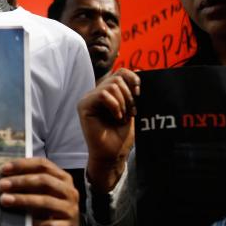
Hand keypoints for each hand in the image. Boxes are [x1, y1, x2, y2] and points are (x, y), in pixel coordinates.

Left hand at [0, 158, 78, 225]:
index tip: (4, 169)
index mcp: (63, 177)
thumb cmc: (49, 207)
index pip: (43, 164)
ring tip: (5, 200)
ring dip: (22, 199)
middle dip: (20, 181)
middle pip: (44, 180)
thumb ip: (27, 183)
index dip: (23, 164)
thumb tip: (2, 179)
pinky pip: (49, 224)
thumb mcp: (42, 192)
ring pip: (45, 201)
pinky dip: (34, 223)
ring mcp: (71, 209)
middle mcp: (69, 191)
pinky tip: (22, 223)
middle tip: (2, 185)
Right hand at [79, 68, 139, 192]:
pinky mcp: (84, 106)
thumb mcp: (132, 109)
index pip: (120, 72)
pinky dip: (114, 106)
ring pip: (111, 85)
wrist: (113, 154)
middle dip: (129, 95)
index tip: (140, 94)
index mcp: (108, 92)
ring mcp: (89, 98)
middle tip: (131, 112)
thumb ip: (133, 92)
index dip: (133, 78)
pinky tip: (116, 117)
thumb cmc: (121, 136)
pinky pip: (102, 94)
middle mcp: (97, 93)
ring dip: (123, 103)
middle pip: (117, 77)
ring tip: (122, 117)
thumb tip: (141, 71)